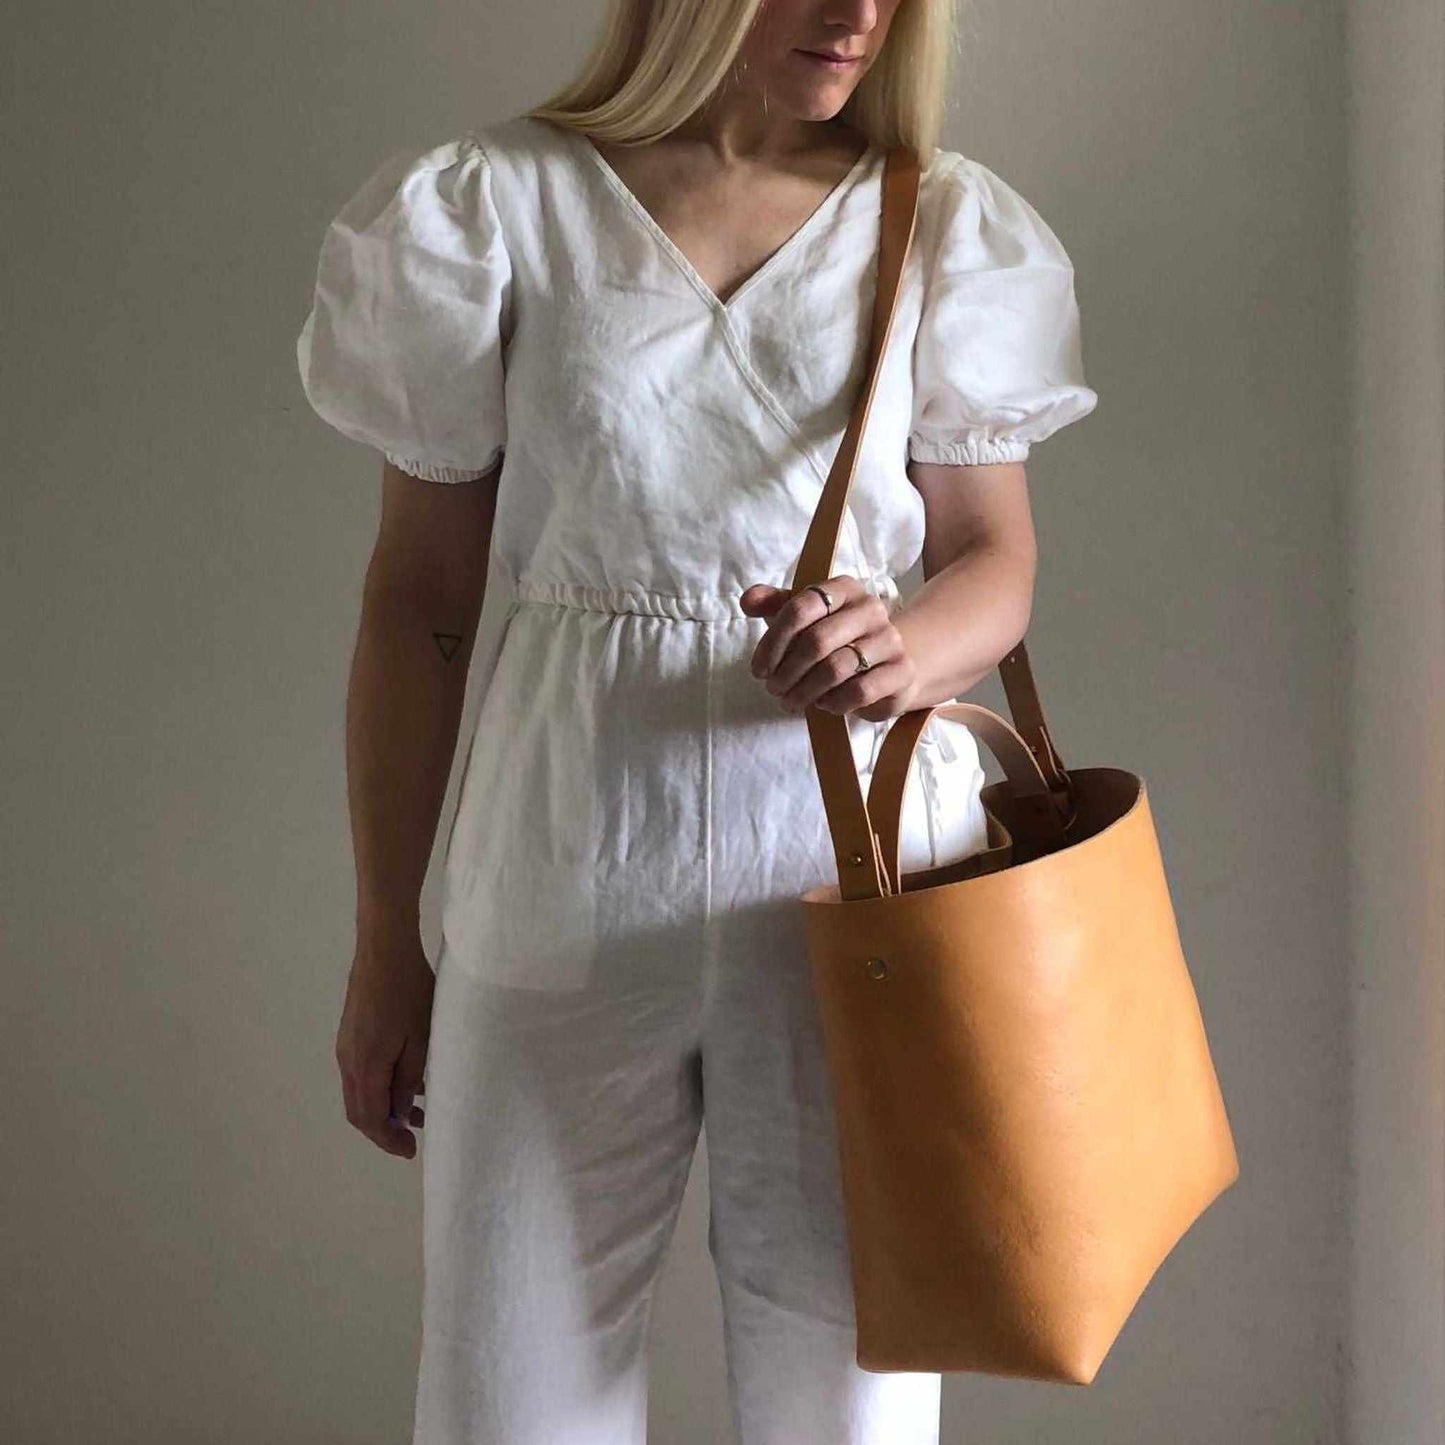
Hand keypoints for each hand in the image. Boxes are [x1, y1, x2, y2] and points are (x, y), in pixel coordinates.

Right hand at [335, 921, 433, 1158]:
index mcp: (364, 1066)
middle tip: (412, 1137)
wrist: (384, 950)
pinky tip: (407, 1081)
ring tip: (417, 1111)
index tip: (410, 1150)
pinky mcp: (351, 1033)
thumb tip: (398, 1112)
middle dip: (384, 1130)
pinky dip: (380, 1087)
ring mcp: (346, 1046)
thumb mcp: (420, 1039)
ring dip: (383, 1108)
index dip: (389, 1139)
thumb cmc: (409, 992)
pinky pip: (362, 1073)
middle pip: (359, 1111)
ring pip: (360, 1092)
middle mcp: (348, 1061)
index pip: (370, 1119)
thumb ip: (408, 1079)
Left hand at [739, 575, 918, 722]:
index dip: (773, 642)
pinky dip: (834, 702)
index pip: (801, 608)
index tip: (758, 669)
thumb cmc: (835, 639)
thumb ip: (773, 605)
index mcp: (844, 588)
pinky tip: (824, 704)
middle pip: (816, 641)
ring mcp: (890, 640)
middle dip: (787, 672)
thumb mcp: (803, 619)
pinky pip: (858, 691)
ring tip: (791, 701)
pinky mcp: (901, 672)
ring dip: (805, 691)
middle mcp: (871, 608)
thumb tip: (748, 600)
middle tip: (773, 689)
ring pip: (835, 669)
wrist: (885, 664)